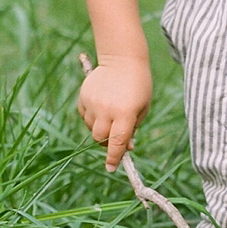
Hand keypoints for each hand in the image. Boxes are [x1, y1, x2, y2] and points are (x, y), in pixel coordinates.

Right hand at [78, 53, 151, 170]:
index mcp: (125, 113)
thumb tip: (125, 148)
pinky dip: (93, 117)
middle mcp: (107, 109)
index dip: (114, 158)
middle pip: (100, 138)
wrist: (122, 59)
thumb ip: (133, 128)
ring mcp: (93, 103)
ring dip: (100, 128)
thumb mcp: (143, 107)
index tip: (111, 168)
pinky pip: (85, 116)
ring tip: (111, 114)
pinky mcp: (83, 97)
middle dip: (107, 142)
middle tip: (115, 137)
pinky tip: (102, 105)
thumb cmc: (139, 85)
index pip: (117, 142)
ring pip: (92, 128)